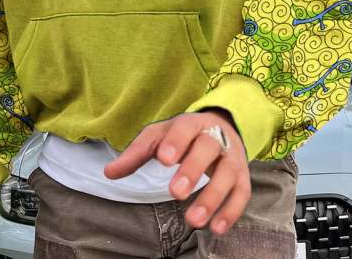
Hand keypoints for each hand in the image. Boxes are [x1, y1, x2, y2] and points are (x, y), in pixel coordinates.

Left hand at [104, 110, 250, 235]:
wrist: (221, 126)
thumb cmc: (183, 136)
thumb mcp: (159, 137)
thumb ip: (137, 153)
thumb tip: (109, 173)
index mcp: (191, 124)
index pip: (184, 129)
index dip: (175, 142)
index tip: (163, 159)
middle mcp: (215, 136)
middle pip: (208, 148)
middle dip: (192, 169)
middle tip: (175, 193)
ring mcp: (231, 156)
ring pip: (228, 173)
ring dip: (213, 197)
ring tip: (193, 221)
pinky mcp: (242, 176)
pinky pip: (242, 193)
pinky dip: (232, 211)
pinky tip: (216, 228)